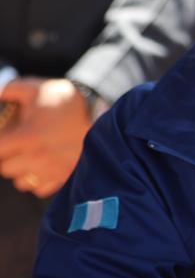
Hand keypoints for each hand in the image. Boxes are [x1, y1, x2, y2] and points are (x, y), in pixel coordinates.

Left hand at [0, 78, 91, 197]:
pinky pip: (40, 189)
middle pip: (6, 169)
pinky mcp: (64, 177)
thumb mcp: (36, 88)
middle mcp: (38, 157)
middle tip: (16, 147)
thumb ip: (10, 89)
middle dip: (8, 157)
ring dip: (21, 171)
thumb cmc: (65, 102)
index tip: (5, 139)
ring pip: (21, 182)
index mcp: (28, 136)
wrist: (103, 116)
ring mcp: (52, 169)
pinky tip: (42, 167)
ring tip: (29, 158)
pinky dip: (38, 181)